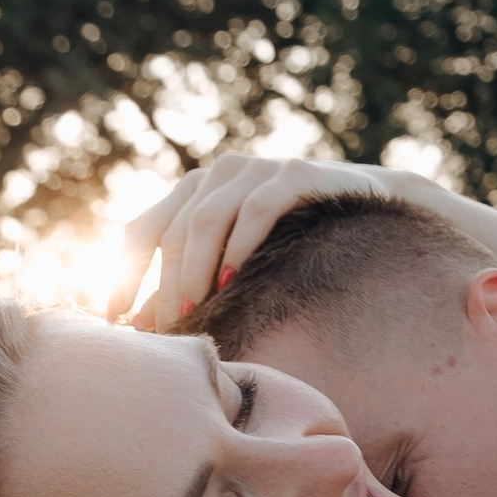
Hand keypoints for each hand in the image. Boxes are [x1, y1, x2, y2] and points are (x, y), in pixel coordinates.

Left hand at [112, 155, 447, 332]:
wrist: (383, 210)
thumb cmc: (310, 246)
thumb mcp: (245, 264)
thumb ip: (198, 285)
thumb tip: (139, 328)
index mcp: (199, 191)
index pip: (142, 231)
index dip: (122, 276)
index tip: (113, 320)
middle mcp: (222, 173)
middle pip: (172, 230)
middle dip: (162, 284)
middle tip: (166, 328)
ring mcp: (259, 168)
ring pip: (206, 217)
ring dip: (194, 268)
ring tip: (194, 310)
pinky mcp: (298, 173)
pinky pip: (258, 209)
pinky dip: (240, 245)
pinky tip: (233, 279)